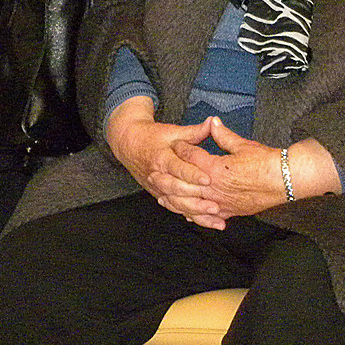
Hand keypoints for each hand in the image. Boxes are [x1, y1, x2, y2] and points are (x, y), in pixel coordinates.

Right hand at [104, 97, 221, 223]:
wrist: (128, 144)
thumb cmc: (152, 136)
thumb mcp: (172, 131)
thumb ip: (194, 131)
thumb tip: (212, 122)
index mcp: (161, 157)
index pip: (177, 168)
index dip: (193, 175)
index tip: (208, 179)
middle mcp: (158, 175)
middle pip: (176, 190)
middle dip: (196, 200)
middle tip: (216, 205)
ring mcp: (157, 188)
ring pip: (176, 204)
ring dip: (196, 213)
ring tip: (215, 219)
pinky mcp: (159, 195)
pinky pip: (175, 208)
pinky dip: (190, 216)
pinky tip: (206, 222)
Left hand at [171, 121, 342, 228]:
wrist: (285, 181)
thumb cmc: (266, 162)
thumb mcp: (243, 145)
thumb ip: (223, 135)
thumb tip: (212, 123)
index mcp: (216, 169)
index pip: (192, 157)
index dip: (182, 148)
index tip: (174, 143)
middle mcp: (214, 188)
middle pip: (183, 184)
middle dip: (167, 178)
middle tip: (152, 173)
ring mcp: (221, 203)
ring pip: (190, 203)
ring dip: (174, 199)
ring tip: (161, 196)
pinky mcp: (230, 212)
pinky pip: (206, 215)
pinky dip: (194, 214)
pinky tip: (185, 213)